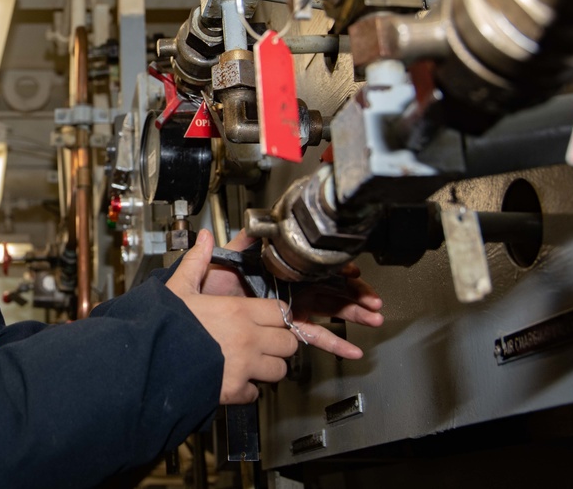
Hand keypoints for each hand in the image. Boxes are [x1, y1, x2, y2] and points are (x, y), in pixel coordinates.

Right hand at [167, 229, 299, 403]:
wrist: (147, 359)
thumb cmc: (162, 325)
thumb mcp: (178, 288)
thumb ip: (197, 262)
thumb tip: (205, 238)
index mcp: (238, 311)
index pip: (282, 312)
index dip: (277, 315)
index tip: (267, 317)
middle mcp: (247, 339)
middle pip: (288, 343)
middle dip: (279, 342)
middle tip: (263, 340)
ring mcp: (243, 367)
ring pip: (279, 369)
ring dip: (267, 366)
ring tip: (250, 361)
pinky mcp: (234, 390)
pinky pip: (255, 392)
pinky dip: (247, 388)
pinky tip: (232, 379)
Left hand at [199, 231, 384, 357]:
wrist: (197, 313)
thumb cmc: (210, 286)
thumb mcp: (229, 257)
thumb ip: (245, 240)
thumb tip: (257, 222)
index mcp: (281, 270)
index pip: (316, 269)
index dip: (338, 271)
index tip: (355, 273)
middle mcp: (290, 289)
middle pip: (330, 291)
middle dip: (356, 296)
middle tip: (375, 302)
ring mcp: (291, 309)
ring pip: (329, 312)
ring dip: (353, 316)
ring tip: (374, 319)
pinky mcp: (286, 328)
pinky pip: (314, 336)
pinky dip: (334, 344)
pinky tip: (351, 350)